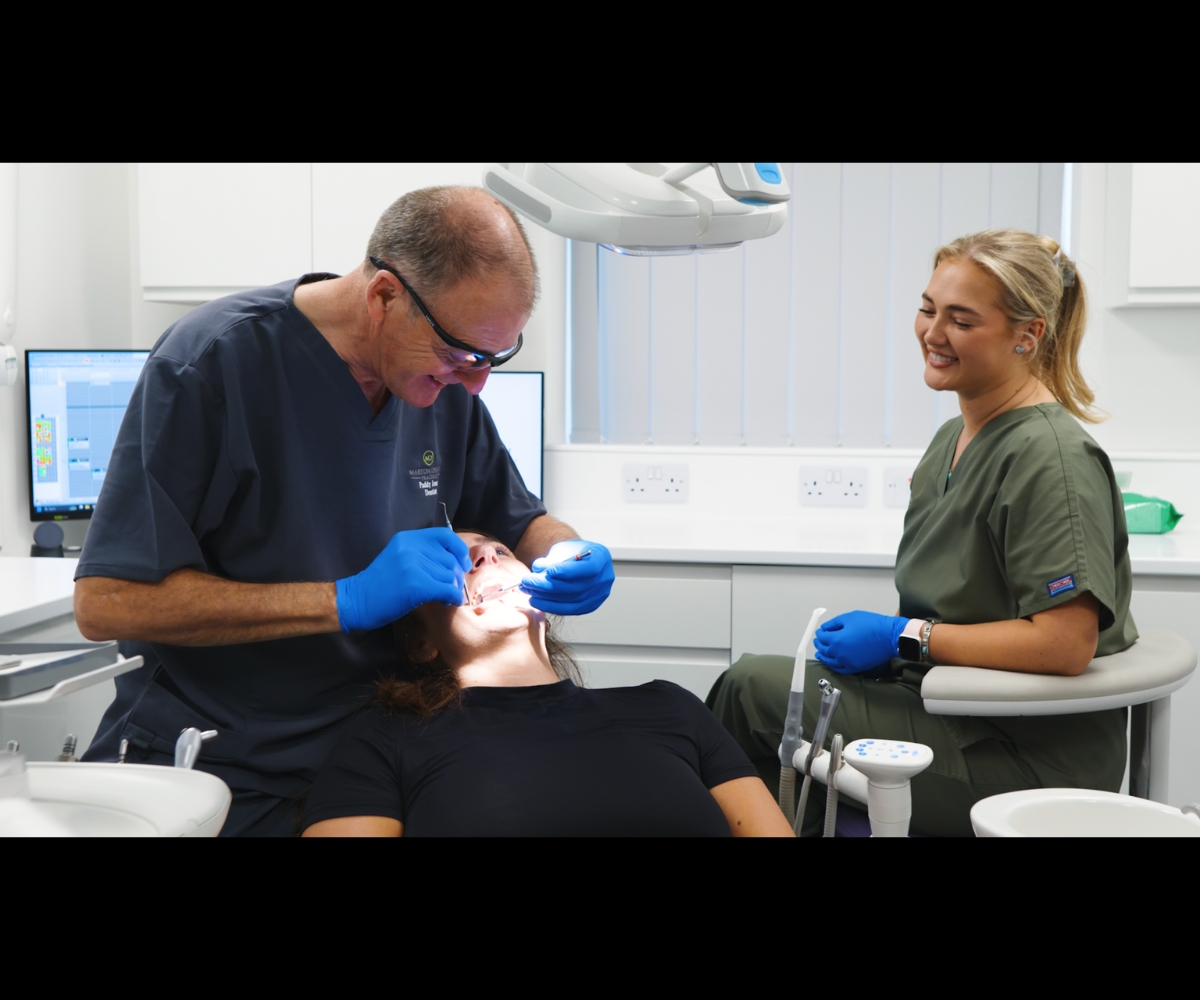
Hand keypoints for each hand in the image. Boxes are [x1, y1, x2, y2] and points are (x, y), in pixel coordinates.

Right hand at [336, 528, 470, 632]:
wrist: (358, 600)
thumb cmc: (381, 583)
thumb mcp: (400, 557)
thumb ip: (423, 554)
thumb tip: (457, 564)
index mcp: (408, 538)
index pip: (445, 535)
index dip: (459, 549)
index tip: (463, 563)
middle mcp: (411, 547)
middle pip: (450, 559)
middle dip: (456, 576)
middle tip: (450, 588)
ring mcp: (413, 565)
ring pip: (450, 576)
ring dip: (453, 588)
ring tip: (444, 597)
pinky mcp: (416, 584)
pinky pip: (447, 589)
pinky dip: (453, 598)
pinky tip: (449, 602)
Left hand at [521, 540, 614, 615]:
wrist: (579, 561)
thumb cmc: (572, 552)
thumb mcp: (563, 548)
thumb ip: (552, 558)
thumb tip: (538, 568)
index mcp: (602, 558)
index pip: (588, 568)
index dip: (568, 571)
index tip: (548, 572)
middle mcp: (604, 578)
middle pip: (576, 587)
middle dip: (548, 585)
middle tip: (527, 581)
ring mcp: (599, 595)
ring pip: (571, 600)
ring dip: (546, 597)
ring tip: (527, 591)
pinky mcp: (589, 606)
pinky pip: (569, 609)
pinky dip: (552, 606)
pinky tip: (537, 601)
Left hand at [813, 611, 906, 674]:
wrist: (889, 636)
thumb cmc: (871, 625)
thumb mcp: (850, 618)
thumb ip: (834, 623)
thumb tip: (824, 628)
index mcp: (837, 640)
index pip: (822, 638)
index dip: (819, 634)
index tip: (820, 631)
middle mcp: (840, 653)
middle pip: (824, 650)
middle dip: (819, 645)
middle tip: (818, 641)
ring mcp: (847, 662)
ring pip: (830, 662)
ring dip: (823, 657)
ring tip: (820, 654)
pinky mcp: (855, 668)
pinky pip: (840, 669)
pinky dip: (833, 666)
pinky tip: (832, 663)